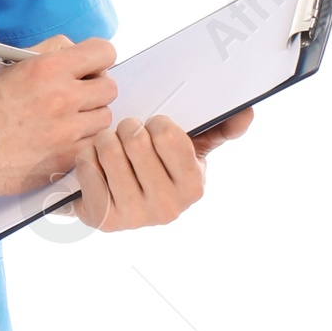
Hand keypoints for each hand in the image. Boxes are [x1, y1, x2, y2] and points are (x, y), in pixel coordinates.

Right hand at [0, 35, 119, 195]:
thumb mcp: (9, 65)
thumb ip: (48, 52)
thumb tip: (75, 50)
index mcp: (49, 68)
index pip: (104, 52)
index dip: (98, 58)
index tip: (90, 67)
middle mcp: (62, 98)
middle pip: (109, 87)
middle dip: (94, 89)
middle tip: (76, 96)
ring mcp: (66, 132)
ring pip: (104, 119)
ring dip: (89, 118)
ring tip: (65, 122)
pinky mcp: (64, 160)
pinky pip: (92, 146)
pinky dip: (82, 143)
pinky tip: (61, 142)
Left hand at [70, 103, 251, 232]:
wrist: (125, 202)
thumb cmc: (161, 168)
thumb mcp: (194, 149)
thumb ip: (221, 129)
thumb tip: (244, 113)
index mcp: (193, 187)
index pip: (167, 135)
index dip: (156, 123)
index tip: (156, 130)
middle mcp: (166, 207)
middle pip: (135, 140)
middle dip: (129, 127)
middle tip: (130, 135)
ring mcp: (133, 216)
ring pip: (108, 149)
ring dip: (107, 139)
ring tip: (113, 146)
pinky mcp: (102, 218)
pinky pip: (87, 165)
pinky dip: (88, 157)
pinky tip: (97, 165)